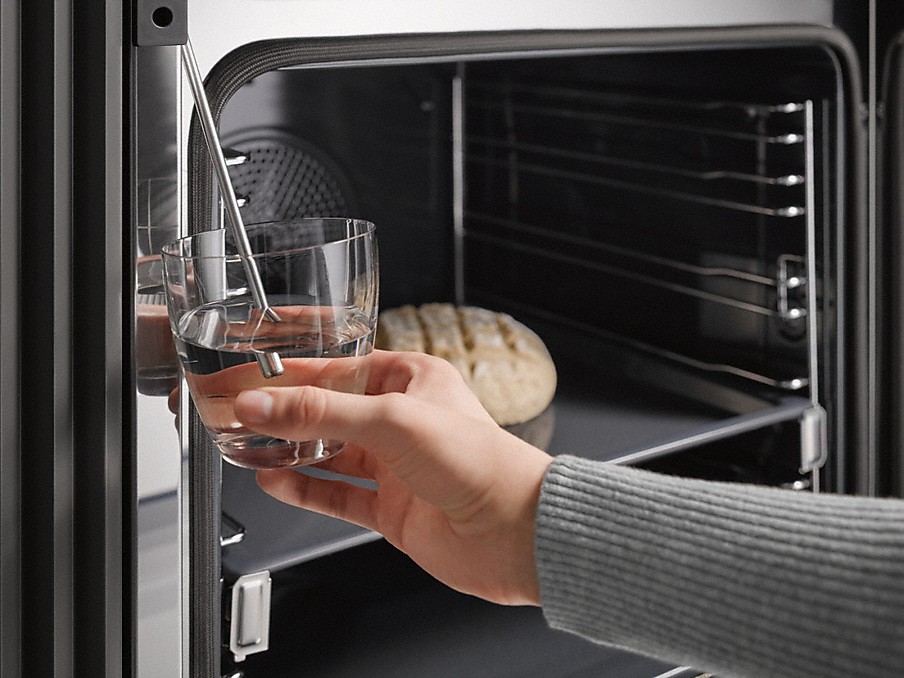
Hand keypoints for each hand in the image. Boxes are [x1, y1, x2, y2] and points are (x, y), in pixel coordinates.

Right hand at [234, 349, 552, 605]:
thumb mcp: (394, 420)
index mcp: (415, 381)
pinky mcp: (393, 509)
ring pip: (330, 453)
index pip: (342, 366)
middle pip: (332, 410)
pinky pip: (338, 494)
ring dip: (290, 451)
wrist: (516, 533)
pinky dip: (305, 489)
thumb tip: (262, 404)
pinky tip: (276, 481)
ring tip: (249, 444)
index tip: (257, 366)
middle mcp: (405, 421)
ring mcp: (397, 467)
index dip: (297, 367)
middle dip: (287, 411)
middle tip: (243, 408)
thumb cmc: (481, 462)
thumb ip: (322, 413)